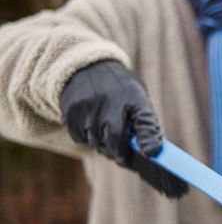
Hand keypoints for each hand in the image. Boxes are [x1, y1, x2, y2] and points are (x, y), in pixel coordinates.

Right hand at [60, 60, 187, 197]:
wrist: (87, 66)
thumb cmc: (120, 90)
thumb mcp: (138, 97)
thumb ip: (144, 123)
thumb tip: (150, 152)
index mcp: (134, 96)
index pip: (145, 119)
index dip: (149, 138)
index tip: (150, 154)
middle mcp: (110, 100)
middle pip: (115, 139)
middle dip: (120, 154)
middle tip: (123, 158)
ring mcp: (88, 106)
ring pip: (96, 141)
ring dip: (103, 145)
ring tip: (106, 133)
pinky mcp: (70, 112)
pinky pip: (80, 138)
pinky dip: (87, 138)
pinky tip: (91, 125)